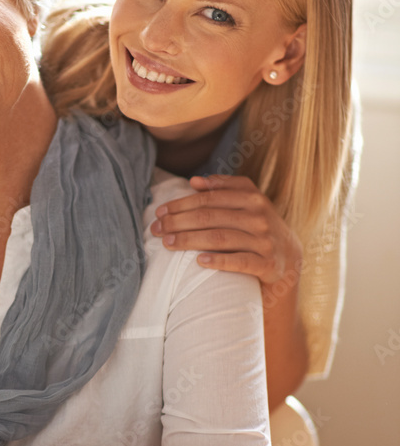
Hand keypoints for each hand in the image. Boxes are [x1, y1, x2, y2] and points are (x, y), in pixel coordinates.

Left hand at [151, 175, 302, 284]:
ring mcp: (264, 241)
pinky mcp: (267, 265)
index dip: (182, 204)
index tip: (160, 212)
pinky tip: (199, 261)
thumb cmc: (258, 229)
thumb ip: (224, 189)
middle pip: (210, 217)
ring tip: (167, 243)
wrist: (289, 261)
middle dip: (178, 222)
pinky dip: (218, 261)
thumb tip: (194, 181)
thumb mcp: (248, 205)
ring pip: (220, 238)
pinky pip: (239, 262)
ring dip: (189, 240)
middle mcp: (259, 217)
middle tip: (156, 228)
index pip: (210, 199)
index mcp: (253, 199)